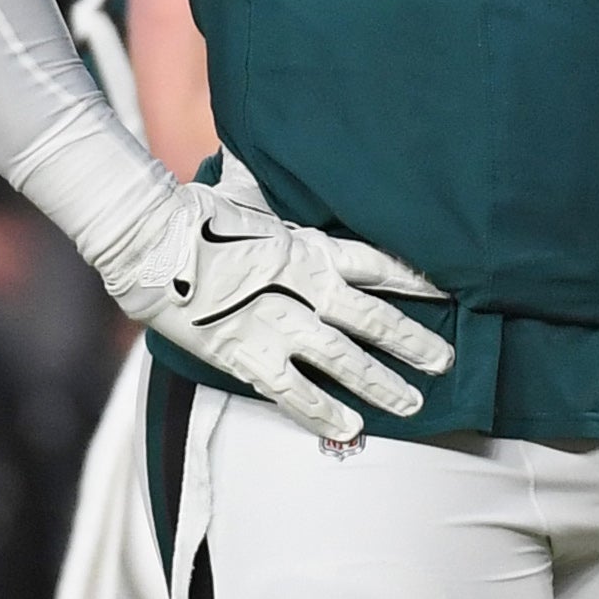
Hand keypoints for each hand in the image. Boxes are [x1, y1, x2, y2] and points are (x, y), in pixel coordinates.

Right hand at [104, 184, 453, 440]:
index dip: (414, 278)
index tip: (447, 292)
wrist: (150, 240)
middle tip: (444, 360)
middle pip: (373, 317)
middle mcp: (304, 286)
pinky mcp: (247, 355)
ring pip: (343, 359)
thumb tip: (280, 172)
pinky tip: (351, 426)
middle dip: (412, 341)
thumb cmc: (196, 215)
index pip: (377, 263)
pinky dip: (323, 411)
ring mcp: (278, 324)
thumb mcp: (251, 199)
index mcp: (308, 245)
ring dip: (380, 382)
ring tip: (412, 401)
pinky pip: (294, 391)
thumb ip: (277, 203)